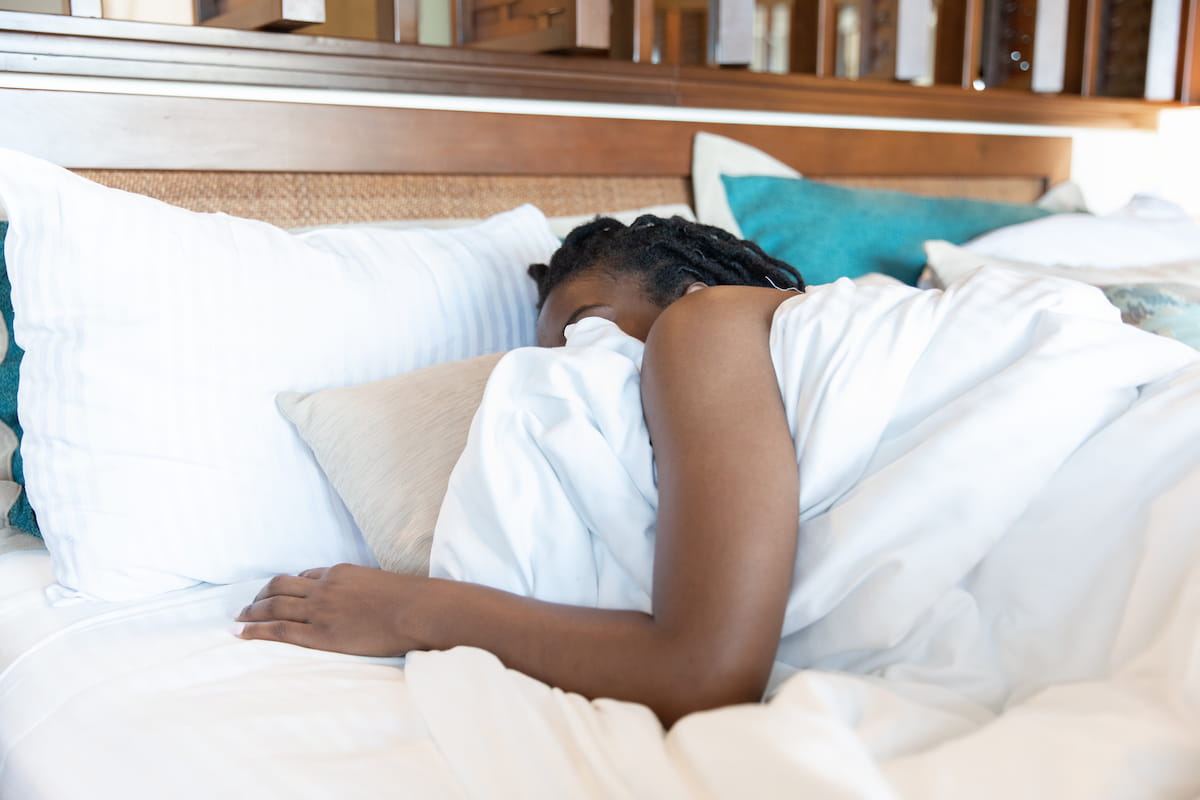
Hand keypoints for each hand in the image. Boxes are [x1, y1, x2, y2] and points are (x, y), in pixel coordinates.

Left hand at [236, 563, 423, 656]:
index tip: (279, 594)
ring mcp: (320, 610)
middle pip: (280, 587)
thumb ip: (366, 587)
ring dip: (251, 612)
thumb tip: (366, 598)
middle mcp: (324, 587)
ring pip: (274, 606)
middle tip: (247, 606)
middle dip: (261, 596)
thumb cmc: (411, 599)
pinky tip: (241, 633)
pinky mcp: (320, 634)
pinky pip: (279, 630)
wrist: (417, 610)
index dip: (288, 586)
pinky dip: (256, 630)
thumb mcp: (384, 583)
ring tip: (238, 619)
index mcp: (340, 572)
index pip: (306, 575)